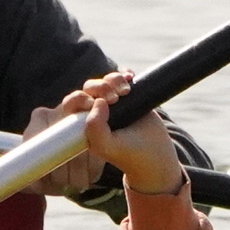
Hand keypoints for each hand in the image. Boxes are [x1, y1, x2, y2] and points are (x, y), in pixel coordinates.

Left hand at [59, 71, 180, 193]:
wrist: (156, 155)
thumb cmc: (127, 154)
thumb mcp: (106, 146)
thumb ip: (95, 129)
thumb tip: (97, 101)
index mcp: (85, 123)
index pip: (72, 103)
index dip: (80, 98)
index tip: (94, 104)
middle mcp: (97, 111)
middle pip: (89, 87)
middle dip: (100, 86)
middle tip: (115, 98)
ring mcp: (114, 103)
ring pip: (106, 80)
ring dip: (114, 79)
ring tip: (127, 91)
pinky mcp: (130, 97)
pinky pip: (123, 77)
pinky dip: (126, 74)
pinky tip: (131, 78)